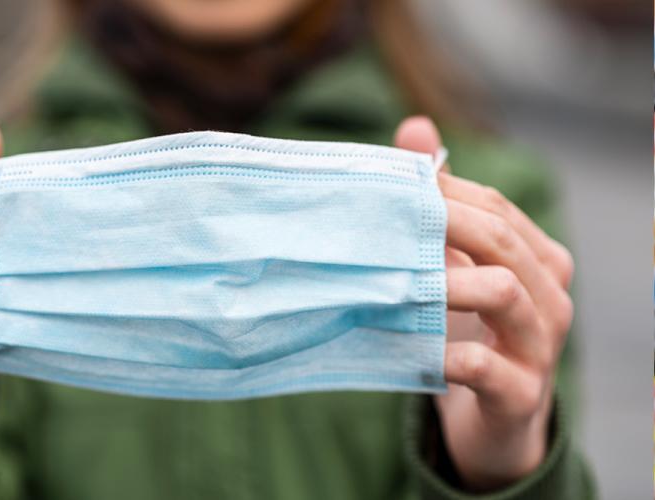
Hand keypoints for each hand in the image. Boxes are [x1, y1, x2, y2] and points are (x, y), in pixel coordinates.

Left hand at [394, 117, 573, 490]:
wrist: (497, 422)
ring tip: (396, 278)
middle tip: (386, 222)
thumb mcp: (456, 267)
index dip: (443, 193)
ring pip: (501, 292)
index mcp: (539, 260)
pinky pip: (484, 367)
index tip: (390, 188)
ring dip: (444, 282)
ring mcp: (539, 346)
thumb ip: (441, 202)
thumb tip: (415, 127)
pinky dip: (442, 353)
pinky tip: (408, 345)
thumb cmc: (474, 334)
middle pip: (501, 240)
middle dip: (443, 223)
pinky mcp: (519, 393)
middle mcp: (549, 296)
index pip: (495, 208)